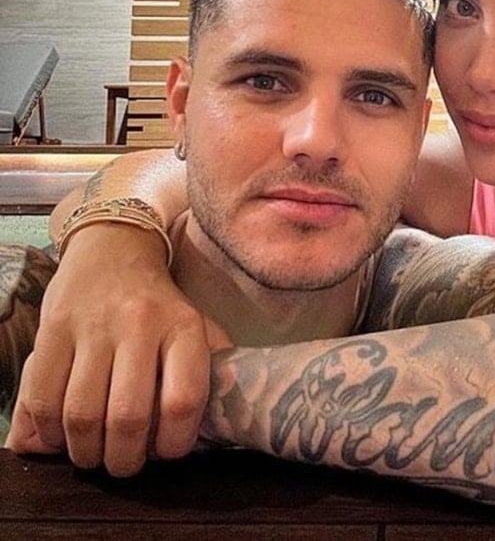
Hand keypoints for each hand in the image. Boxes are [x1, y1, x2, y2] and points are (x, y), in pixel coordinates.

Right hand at [8, 224, 212, 475]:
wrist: (112, 251)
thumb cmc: (159, 304)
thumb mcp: (197, 325)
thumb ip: (214, 366)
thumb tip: (230, 415)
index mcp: (183, 327)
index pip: (183, 400)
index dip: (174, 443)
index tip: (166, 451)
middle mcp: (140, 324)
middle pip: (129, 417)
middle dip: (125, 460)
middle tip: (124, 464)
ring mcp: (93, 327)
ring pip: (82, 415)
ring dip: (86, 452)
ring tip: (94, 454)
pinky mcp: (52, 331)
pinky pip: (42, 399)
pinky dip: (49, 432)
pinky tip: (61, 435)